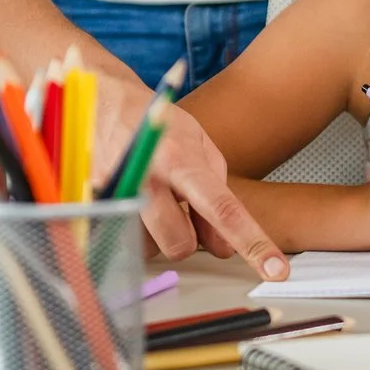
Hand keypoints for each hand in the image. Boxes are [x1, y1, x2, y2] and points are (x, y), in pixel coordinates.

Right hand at [99, 75, 287, 279]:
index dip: (252, 242)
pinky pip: (122, 239)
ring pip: (148, 248)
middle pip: (179, 244)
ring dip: (155, 234)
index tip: (275, 269)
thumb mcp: (199, 143)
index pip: (223, 209)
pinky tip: (131, 200)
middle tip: (180, 213)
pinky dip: (132, 227)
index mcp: (180, 161)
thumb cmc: (156, 123)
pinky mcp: (94, 206)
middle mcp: (148, 179)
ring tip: (151, 199)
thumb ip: (217, 191)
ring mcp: (117, 195)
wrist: (102, 100)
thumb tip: (223, 244)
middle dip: (184, 238)